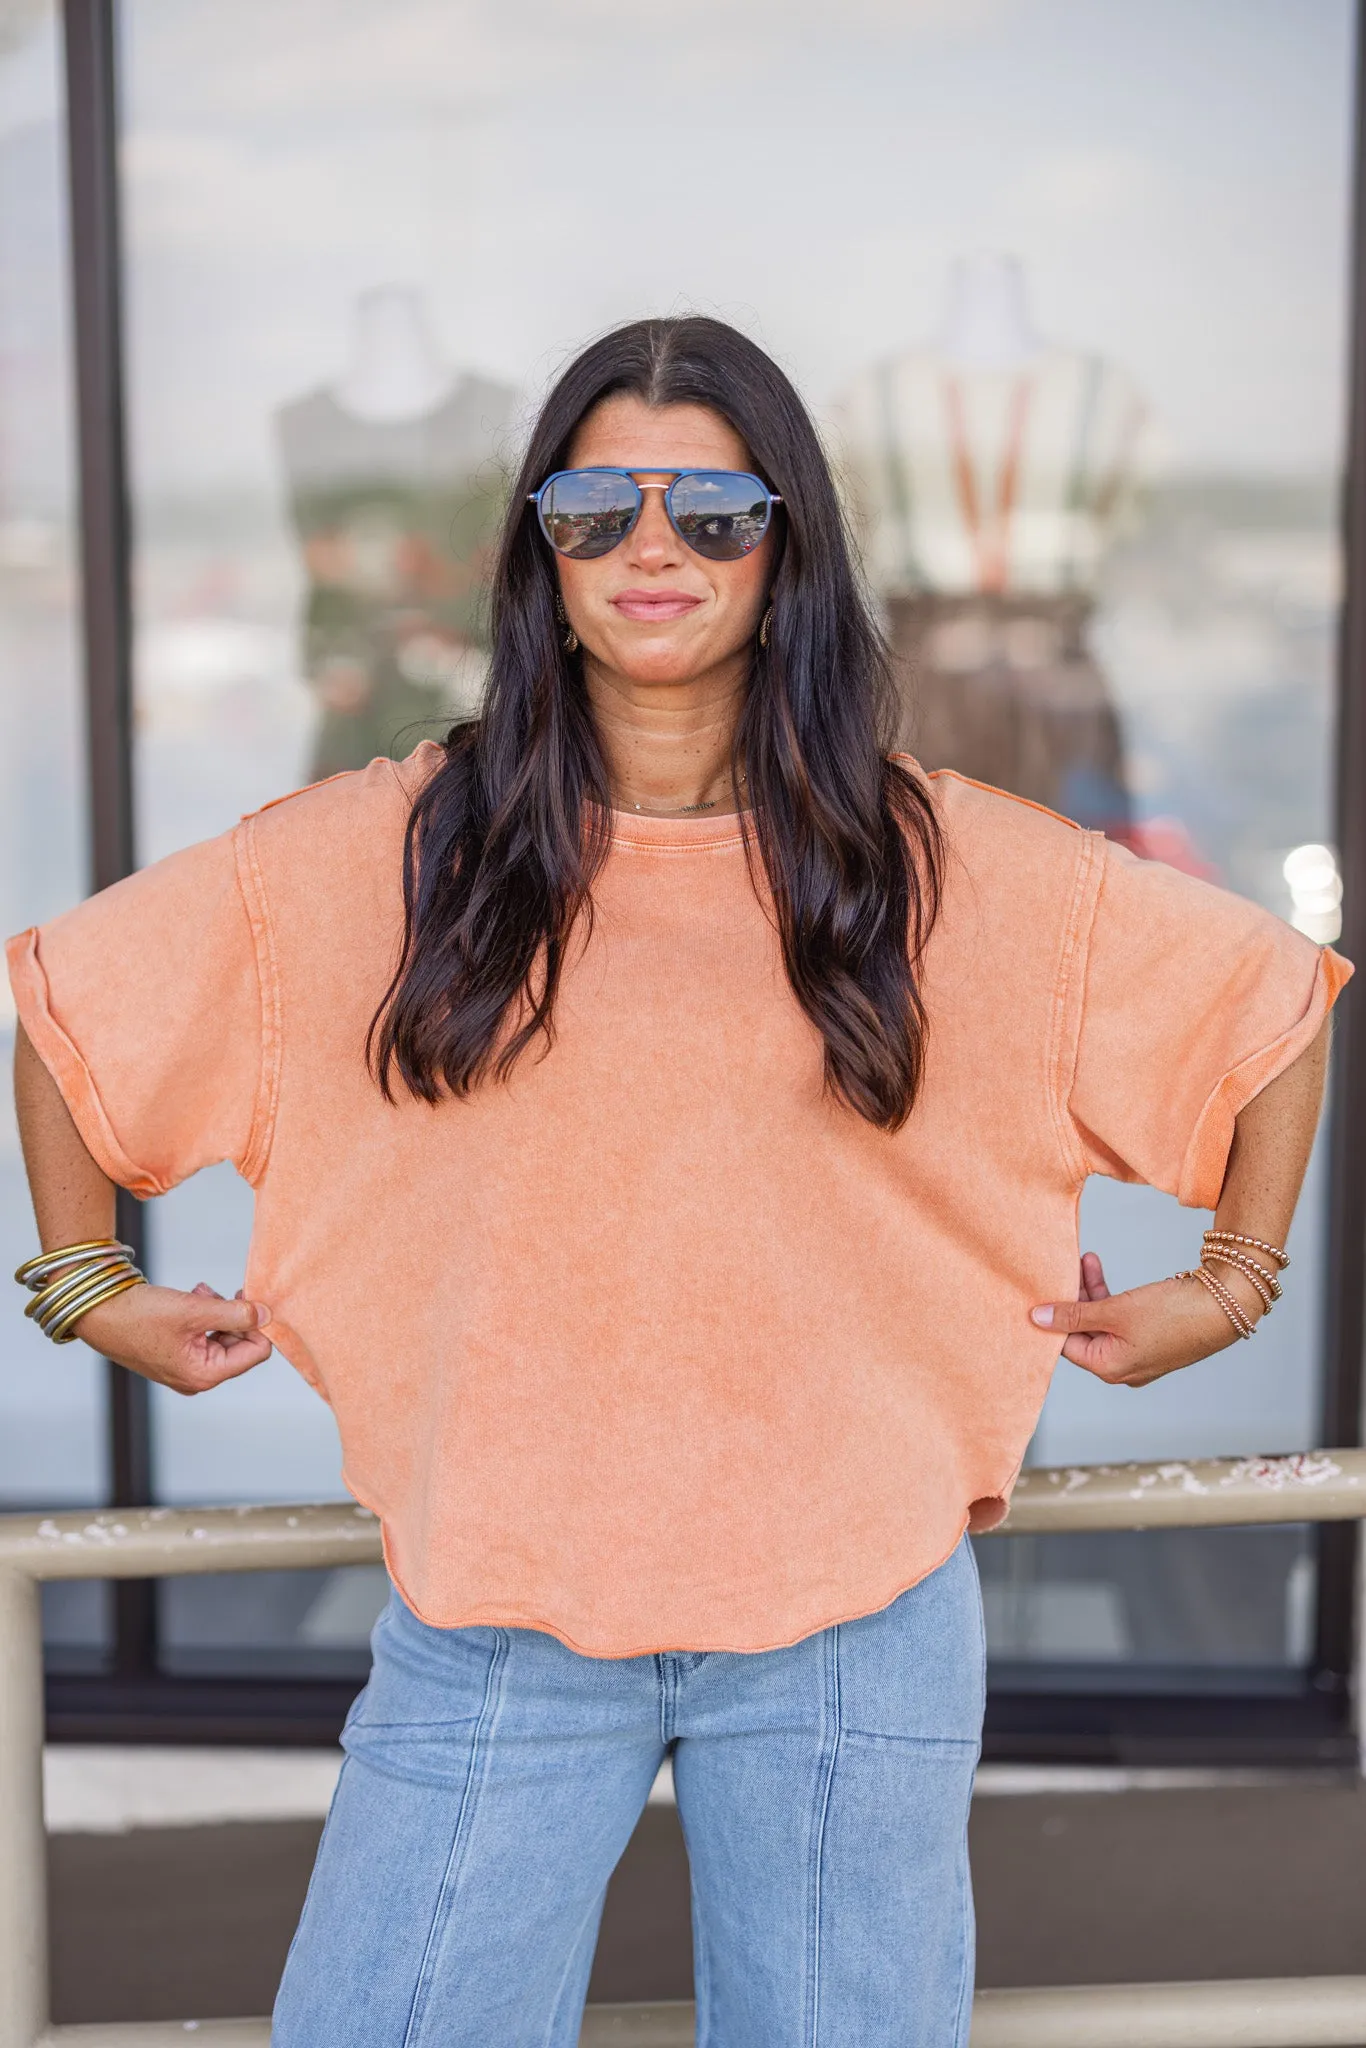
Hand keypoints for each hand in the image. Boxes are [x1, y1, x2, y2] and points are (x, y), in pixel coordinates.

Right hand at [71, 1280, 272, 1395]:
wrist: (98, 1312)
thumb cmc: (139, 1316)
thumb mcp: (194, 1310)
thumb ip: (235, 1313)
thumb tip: (267, 1315)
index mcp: (204, 1375)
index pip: (256, 1352)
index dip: (259, 1324)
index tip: (251, 1298)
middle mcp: (197, 1377)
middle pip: (241, 1345)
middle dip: (235, 1316)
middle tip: (220, 1292)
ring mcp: (185, 1367)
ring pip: (223, 1336)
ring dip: (219, 1311)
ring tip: (200, 1293)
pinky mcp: (175, 1354)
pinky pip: (205, 1334)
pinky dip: (204, 1314)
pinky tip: (192, 1297)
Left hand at [1030, 1250, 1261, 1388]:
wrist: (1225, 1306)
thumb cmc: (1173, 1313)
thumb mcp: (1115, 1311)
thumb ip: (1074, 1314)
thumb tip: (1036, 1319)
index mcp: (1109, 1368)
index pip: (1065, 1343)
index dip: (1052, 1316)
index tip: (1042, 1290)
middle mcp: (1122, 1368)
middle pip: (1082, 1332)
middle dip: (1073, 1298)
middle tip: (1066, 1268)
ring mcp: (1138, 1354)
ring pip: (1101, 1322)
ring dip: (1091, 1292)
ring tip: (1087, 1260)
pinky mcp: (1152, 1338)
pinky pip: (1120, 1320)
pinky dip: (1110, 1298)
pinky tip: (1100, 1271)